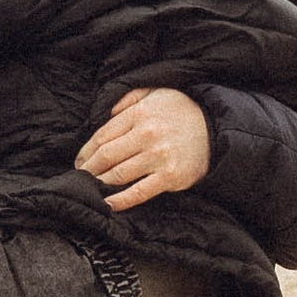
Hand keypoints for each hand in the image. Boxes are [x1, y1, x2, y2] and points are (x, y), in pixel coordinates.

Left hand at [74, 86, 210, 208]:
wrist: (217, 129)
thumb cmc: (182, 111)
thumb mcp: (155, 92)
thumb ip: (127, 98)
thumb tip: (104, 113)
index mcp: (139, 114)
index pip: (101, 135)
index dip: (85, 151)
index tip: (79, 160)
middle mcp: (146, 135)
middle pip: (105, 156)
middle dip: (88, 169)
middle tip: (81, 176)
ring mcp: (158, 157)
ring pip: (118, 175)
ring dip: (99, 183)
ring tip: (91, 188)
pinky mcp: (169, 177)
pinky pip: (139, 192)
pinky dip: (120, 201)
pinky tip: (108, 204)